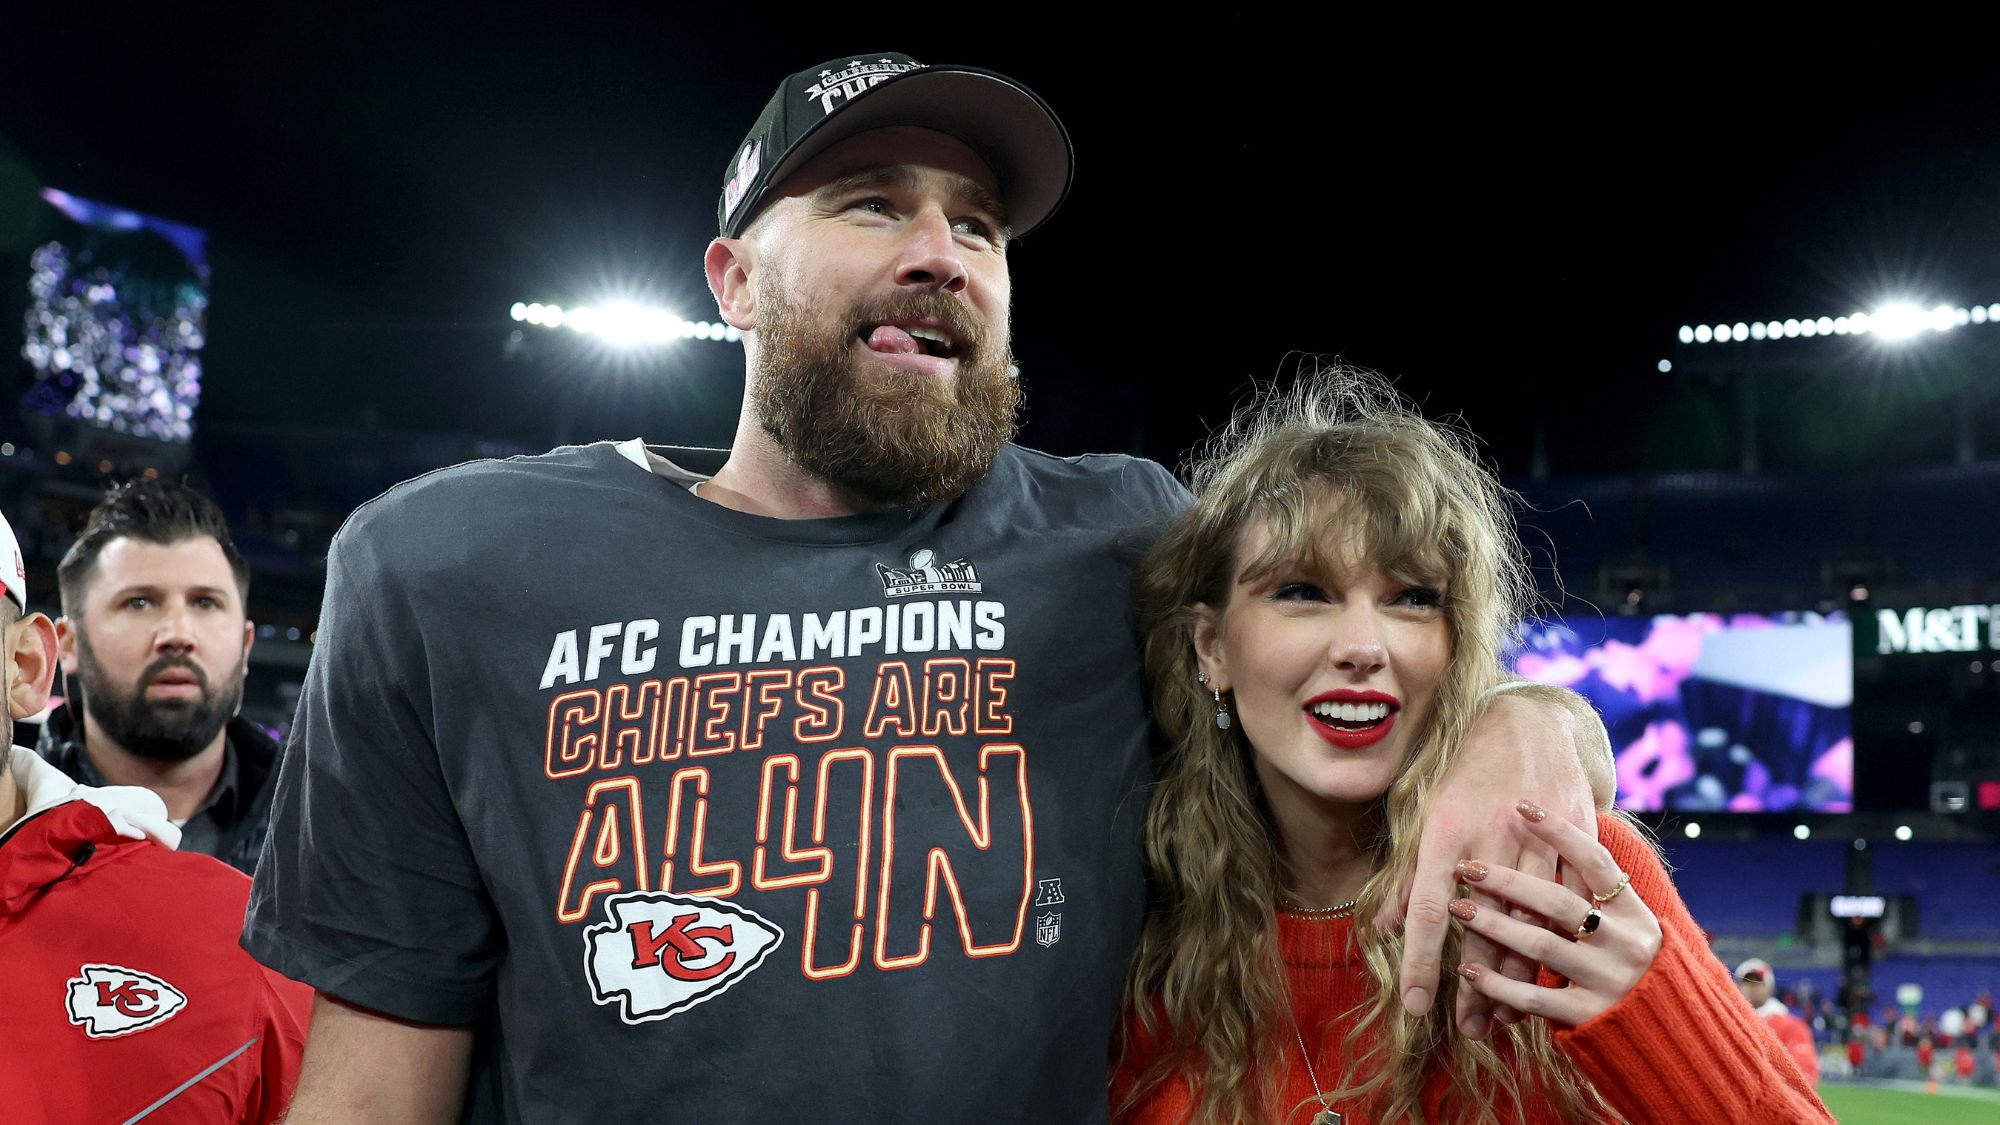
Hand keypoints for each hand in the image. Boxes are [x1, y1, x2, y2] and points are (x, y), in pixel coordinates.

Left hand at [1385, 692, 1596, 1038]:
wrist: (1529, 724)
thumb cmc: (1465, 774)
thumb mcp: (1426, 817)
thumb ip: (1408, 878)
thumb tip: (1384, 930)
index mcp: (1445, 833)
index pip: (1428, 911)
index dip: (1421, 962)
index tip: (1416, 1007)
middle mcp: (1490, 839)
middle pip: (1484, 928)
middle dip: (1476, 986)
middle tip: (1468, 1030)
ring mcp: (1536, 840)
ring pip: (1532, 922)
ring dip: (1518, 975)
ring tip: (1504, 1018)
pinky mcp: (1574, 839)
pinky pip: (1570, 903)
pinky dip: (1561, 942)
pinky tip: (1550, 976)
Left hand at [1449, 800, 1661, 1028]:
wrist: (1673, 1033)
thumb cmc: (1630, 966)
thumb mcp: (1627, 925)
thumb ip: (1594, 894)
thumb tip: (1548, 844)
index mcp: (1633, 913)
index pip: (1595, 861)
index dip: (1560, 832)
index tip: (1522, 805)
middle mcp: (1625, 943)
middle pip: (1559, 903)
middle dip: (1507, 883)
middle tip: (1467, 868)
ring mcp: (1608, 980)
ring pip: (1541, 946)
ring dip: (1494, 927)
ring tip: (1457, 910)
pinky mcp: (1590, 1016)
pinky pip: (1534, 998)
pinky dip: (1497, 985)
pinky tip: (1468, 970)